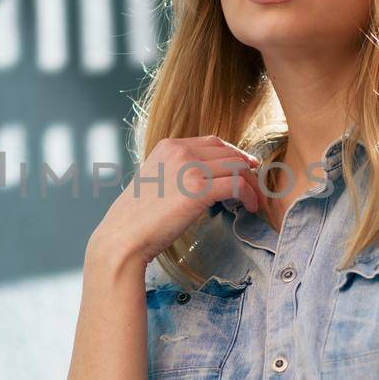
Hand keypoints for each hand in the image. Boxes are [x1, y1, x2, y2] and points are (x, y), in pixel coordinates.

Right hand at [92, 137, 263, 265]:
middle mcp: (179, 151)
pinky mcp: (197, 189)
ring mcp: (188, 168)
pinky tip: (249, 207)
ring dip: (251, 185)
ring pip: (237, 167)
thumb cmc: (137, 218)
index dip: (235, 154)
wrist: (123, 237)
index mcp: (168, 146)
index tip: (247, 168)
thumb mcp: (154, 181)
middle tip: (255, 188)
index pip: (213, 142)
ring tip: (254, 201)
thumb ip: (177, 172)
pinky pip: (237, 185)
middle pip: (229, 153)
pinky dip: (249, 195)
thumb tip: (204, 178)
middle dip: (247, 170)